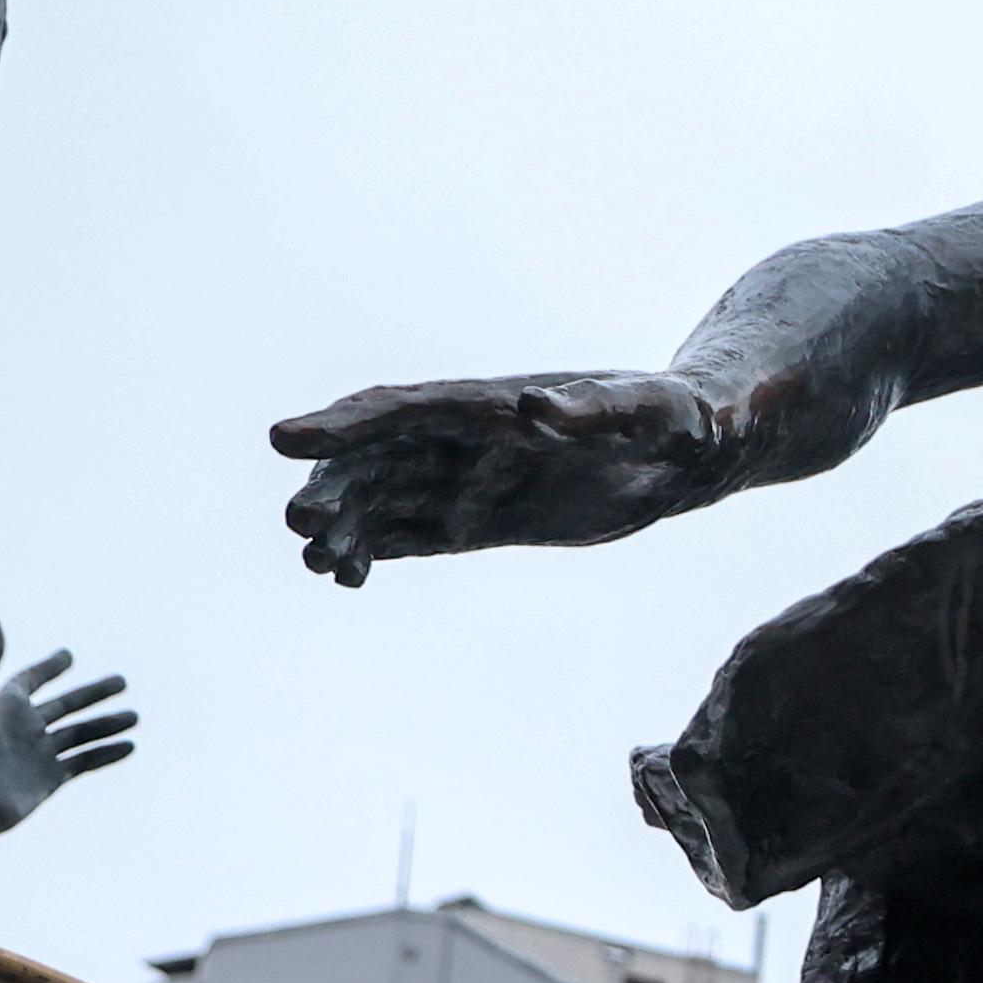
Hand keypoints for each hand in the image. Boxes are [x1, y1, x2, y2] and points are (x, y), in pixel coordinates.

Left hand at [0, 620, 135, 850]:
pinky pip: (84, 762)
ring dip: (107, 725)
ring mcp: (38, 755)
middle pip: (65, 705)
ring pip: (80, 734)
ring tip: (134, 717)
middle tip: (121, 682)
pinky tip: (129, 746)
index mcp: (5, 705)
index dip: (50, 667)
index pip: (32, 679)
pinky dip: (107, 754)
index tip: (68, 656)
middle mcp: (23, 728)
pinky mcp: (49, 781)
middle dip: (93, 694)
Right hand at [273, 370, 764, 583]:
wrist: (699, 446)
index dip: (341, 425)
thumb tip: (530, 408)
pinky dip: (377, 550)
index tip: (283, 440)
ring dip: (346, 528)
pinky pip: (415, 533)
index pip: (401, 411)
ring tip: (319, 566)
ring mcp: (471, 478)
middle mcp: (467, 438)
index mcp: (491, 404)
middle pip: (377, 459)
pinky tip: (347, 578)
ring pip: (386, 500)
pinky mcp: (485, 519)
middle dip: (333, 488)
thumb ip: (594, 412)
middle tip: (298, 528)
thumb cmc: (681, 416)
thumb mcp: (649, 413)